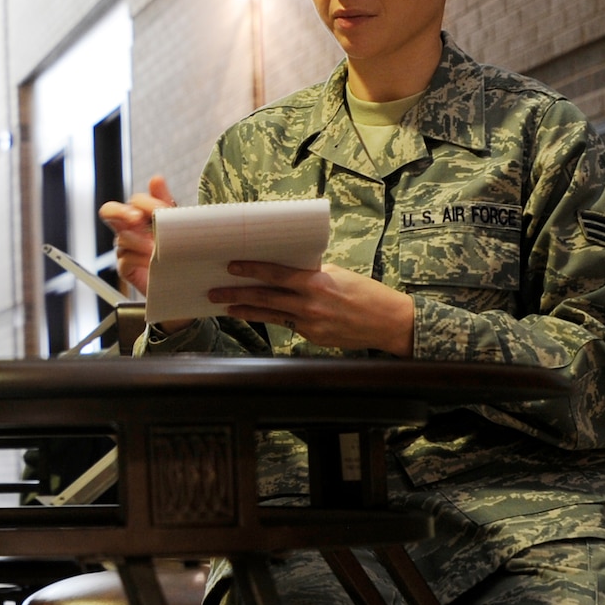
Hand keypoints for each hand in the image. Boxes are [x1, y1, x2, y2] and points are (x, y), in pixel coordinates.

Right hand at [98, 174, 174, 293]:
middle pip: (108, 211)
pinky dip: (140, 259)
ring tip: (156, 248)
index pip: (134, 202)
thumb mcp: (174, 223)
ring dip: (141, 241)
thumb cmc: (176, 249)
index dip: (146, 203)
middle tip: (136, 218)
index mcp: (139, 216)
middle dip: (120, 212)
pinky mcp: (125, 269)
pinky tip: (152, 261)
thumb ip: (163, 201)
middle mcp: (128, 230)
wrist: (184, 280)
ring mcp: (125, 249)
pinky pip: (125, 259)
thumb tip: (156, 179)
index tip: (161, 209)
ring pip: (122, 237)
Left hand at [206, 262, 415, 355]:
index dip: (251, 270)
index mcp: (316, 283)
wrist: (389, 322)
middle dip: (237, 294)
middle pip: (265, 298)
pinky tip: (259, 314)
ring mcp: (310, 324)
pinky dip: (274, 318)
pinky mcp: (313, 337)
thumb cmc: (366, 293)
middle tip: (215, 291)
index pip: (276, 274)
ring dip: (246, 310)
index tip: (232, 267)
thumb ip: (311, 272)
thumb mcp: (338, 274)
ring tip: (227, 307)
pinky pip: (289, 325)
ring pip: (270, 315)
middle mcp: (310, 304)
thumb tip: (286, 267)